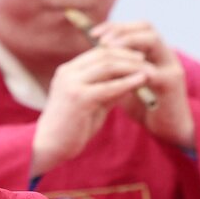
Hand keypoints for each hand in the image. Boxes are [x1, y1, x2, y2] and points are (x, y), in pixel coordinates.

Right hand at [32, 46, 150, 176]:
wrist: (51, 146)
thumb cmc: (72, 127)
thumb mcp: (94, 103)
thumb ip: (109, 91)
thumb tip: (132, 79)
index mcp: (68, 71)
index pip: (98, 53)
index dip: (120, 52)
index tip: (139, 57)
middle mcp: (67, 73)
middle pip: (103, 54)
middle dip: (128, 56)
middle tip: (147, 61)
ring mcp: (71, 84)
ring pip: (107, 66)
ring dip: (131, 66)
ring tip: (149, 70)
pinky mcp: (79, 98)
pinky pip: (108, 86)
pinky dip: (127, 82)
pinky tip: (141, 81)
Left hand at [91, 21, 194, 149]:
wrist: (167, 130)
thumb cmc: (143, 106)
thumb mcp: (125, 81)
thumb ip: (114, 68)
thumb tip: (90, 54)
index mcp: (154, 53)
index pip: (137, 26)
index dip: (116, 26)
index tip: (93, 33)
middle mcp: (165, 55)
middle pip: (146, 26)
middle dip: (120, 29)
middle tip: (100, 40)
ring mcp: (171, 67)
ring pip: (152, 40)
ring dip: (127, 40)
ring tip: (107, 48)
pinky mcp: (171, 83)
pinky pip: (151, 69)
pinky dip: (131, 68)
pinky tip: (115, 71)